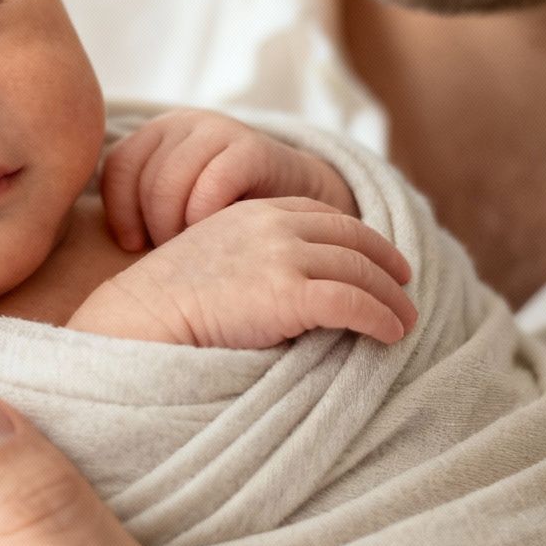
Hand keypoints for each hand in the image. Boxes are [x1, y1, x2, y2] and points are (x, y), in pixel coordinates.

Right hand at [73, 197, 416, 346]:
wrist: (140, 316)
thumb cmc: (167, 302)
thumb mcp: (213, 258)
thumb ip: (253, 259)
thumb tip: (291, 288)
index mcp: (256, 211)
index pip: (324, 215)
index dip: (359, 237)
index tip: (379, 258)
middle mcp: (275, 226)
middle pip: (352, 239)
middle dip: (386, 263)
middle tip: (405, 286)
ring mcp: (283, 257)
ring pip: (360, 271)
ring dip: (390, 298)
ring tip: (405, 320)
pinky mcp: (289, 294)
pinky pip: (354, 303)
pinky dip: (380, 318)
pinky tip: (388, 334)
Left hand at [102, 108, 357, 250]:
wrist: (300, 203)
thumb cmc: (226, 215)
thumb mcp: (176, 203)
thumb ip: (142, 205)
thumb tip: (95, 234)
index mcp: (158, 132)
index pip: (117, 166)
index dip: (119, 211)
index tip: (132, 245)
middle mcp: (183, 122)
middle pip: (144, 177)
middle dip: (152, 224)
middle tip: (169, 252)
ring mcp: (218, 129)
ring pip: (172, 182)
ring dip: (176, 225)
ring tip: (192, 249)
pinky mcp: (251, 148)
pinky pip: (211, 185)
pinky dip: (205, 218)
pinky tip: (215, 236)